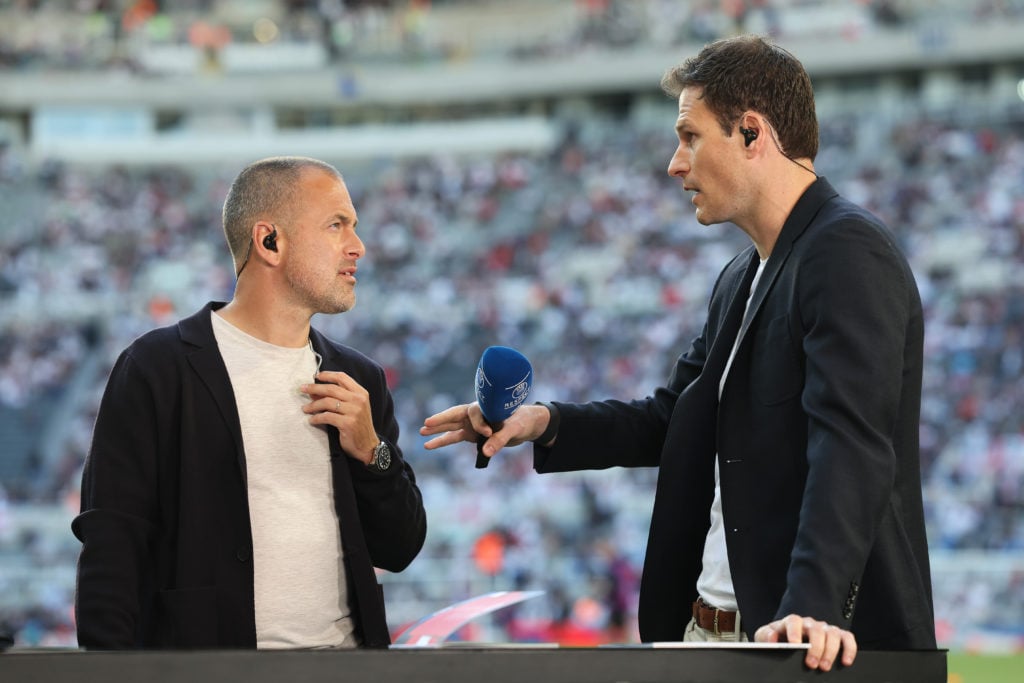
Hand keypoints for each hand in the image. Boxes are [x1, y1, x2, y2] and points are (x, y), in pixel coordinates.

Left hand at [301, 371, 377, 464]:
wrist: (368, 445)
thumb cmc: (358, 425)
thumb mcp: (353, 408)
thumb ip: (338, 398)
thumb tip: (314, 392)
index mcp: (361, 393)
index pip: (342, 377)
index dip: (328, 375)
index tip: (316, 376)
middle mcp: (359, 400)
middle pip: (332, 388)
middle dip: (314, 388)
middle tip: (302, 389)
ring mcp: (354, 411)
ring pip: (327, 402)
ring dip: (313, 405)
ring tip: (305, 408)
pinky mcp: (348, 423)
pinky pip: (327, 417)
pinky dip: (316, 418)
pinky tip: (311, 420)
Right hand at [420, 402, 549, 461]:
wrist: (525, 425)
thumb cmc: (520, 421)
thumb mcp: (513, 430)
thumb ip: (499, 440)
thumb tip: (486, 453)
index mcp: (485, 407)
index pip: (475, 414)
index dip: (480, 425)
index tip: (489, 434)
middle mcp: (475, 415)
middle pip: (454, 415)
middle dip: (441, 420)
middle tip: (427, 423)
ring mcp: (471, 425)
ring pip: (451, 426)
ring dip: (437, 430)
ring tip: (421, 432)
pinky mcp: (472, 435)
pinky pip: (454, 438)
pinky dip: (442, 441)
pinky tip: (428, 445)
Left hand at [754, 614, 856, 671]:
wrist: (788, 640)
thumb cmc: (778, 639)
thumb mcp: (766, 637)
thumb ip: (765, 635)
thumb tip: (772, 638)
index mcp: (792, 622)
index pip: (794, 621)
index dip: (794, 632)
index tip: (795, 645)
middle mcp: (810, 624)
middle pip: (816, 630)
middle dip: (815, 648)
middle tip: (811, 664)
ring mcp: (824, 628)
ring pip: (832, 634)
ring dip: (830, 651)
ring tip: (824, 667)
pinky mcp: (837, 636)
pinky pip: (847, 638)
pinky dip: (849, 649)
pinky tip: (846, 661)